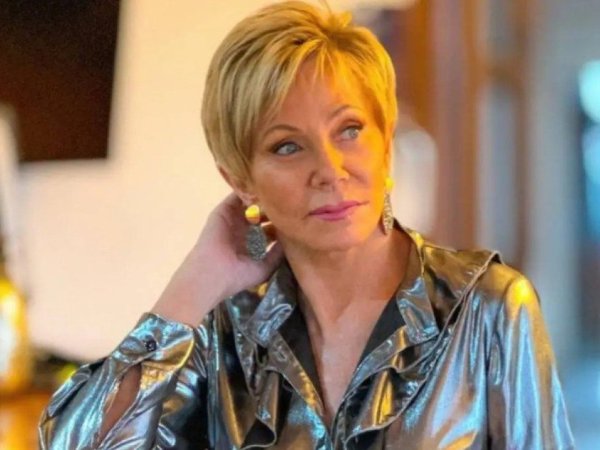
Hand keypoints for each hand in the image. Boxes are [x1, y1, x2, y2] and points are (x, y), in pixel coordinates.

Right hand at [151, 192, 282, 325]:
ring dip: (261, 197)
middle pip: (260, 213)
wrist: (213, 273)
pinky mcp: (222, 211)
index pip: (267, 228)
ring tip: (278, 191)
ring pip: (248, 203)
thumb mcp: (265, 266)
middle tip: (289, 202)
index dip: (279, 223)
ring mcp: (231, 219)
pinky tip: (262, 186)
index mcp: (250, 243)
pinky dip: (247, 190)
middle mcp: (241, 229)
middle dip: (273, 208)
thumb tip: (290, 239)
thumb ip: (277, 253)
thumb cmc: (238, 275)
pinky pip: (235, 197)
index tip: (295, 218)